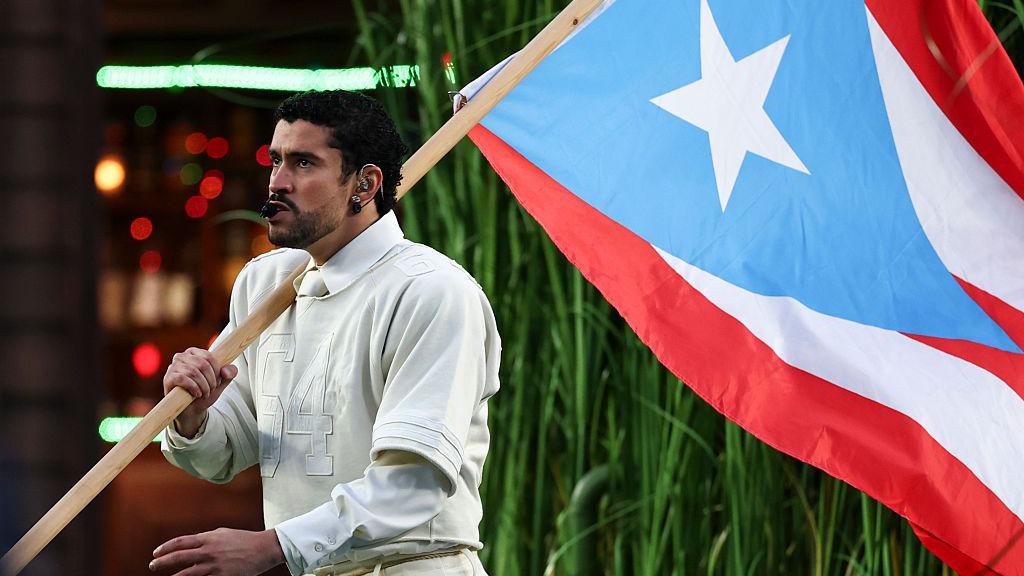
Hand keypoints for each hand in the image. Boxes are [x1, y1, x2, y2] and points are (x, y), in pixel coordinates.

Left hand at [149, 527, 283, 575]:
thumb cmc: (244, 539)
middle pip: (179, 557)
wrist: (263, 549)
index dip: (165, 547)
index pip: (180, 542)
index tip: (156, 553)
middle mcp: (209, 551)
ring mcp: (215, 565)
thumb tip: (192, 543)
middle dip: (162, 562)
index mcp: (209, 538)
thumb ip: (206, 538)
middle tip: (153, 565)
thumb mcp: (223, 533)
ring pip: (187, 574)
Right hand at [163, 347, 237, 437]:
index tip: (218, 382)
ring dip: (203, 386)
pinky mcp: (168, 378)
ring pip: (193, 371)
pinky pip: (182, 378)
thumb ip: (229, 373)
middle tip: (212, 389)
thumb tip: (226, 371)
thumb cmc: (205, 391)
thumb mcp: (221, 382)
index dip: (217, 371)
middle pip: (202, 364)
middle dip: (211, 380)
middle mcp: (182, 356)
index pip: (209, 357)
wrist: (192, 409)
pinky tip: (197, 394)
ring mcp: (173, 366)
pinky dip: (193, 387)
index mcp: (194, 352)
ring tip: (205, 394)